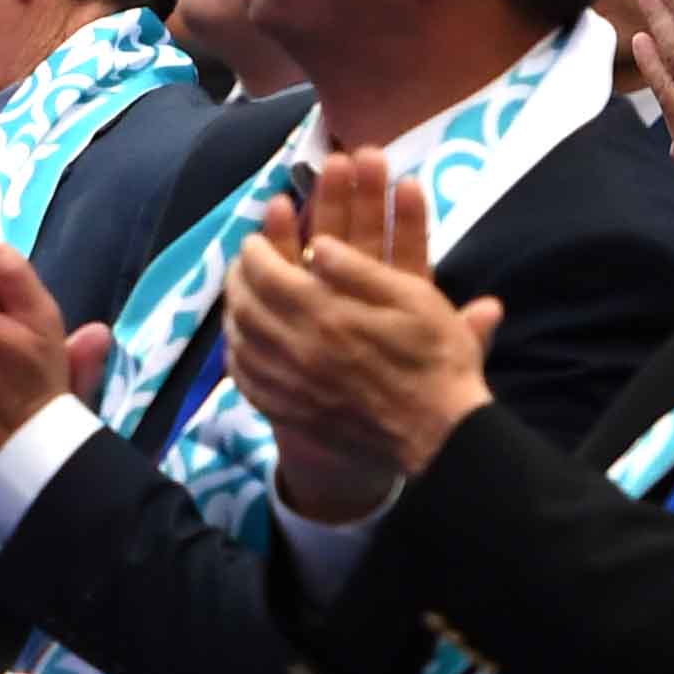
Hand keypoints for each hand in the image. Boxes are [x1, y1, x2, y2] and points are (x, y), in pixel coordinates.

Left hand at [225, 152, 497, 523]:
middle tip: (242, 264)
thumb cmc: (435, 358)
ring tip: (239, 297)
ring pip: (240, 343)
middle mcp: (297, 350)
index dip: (254, 252)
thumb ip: (358, 268)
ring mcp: (291, 386)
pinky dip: (236, 357)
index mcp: (325, 315)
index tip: (254, 240)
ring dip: (232, 314)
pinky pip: (246, 383)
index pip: (266, 274)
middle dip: (237, 279)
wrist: (440, 433)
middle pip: (244, 307)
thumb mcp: (413, 298)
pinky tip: (243, 346)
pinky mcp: (292, 413)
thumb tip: (316, 243)